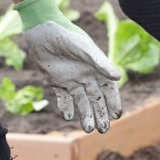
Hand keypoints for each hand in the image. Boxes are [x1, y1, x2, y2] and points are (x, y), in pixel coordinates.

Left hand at [15, 0, 122, 132]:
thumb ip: (100, 63)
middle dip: (101, 114)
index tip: (117, 116)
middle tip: (104, 130)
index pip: (108, 89)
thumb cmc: (66, 35)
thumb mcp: (84, 49)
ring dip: (85, 115)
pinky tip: (68, 116)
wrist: (41, 30)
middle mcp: (86, 75)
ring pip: (81, 102)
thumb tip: (118, 78)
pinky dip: (66, 107)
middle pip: (96, 99)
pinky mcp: (56, 81)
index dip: (113, 102)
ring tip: (88, 129)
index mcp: (96, 68)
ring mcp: (71, 79)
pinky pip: (63, 98)